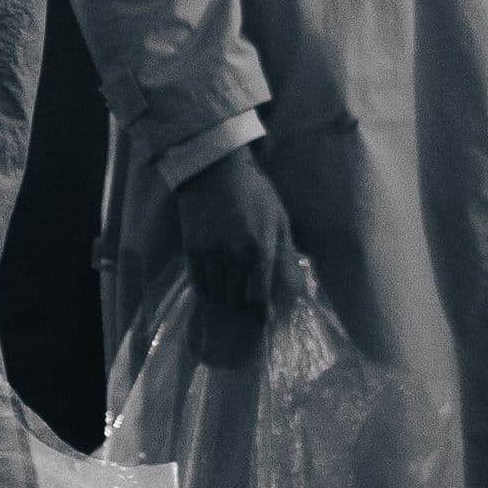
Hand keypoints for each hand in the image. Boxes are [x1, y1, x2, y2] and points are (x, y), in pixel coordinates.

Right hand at [175, 150, 298, 315]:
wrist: (215, 170)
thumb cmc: (254, 192)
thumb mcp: (279, 219)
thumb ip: (286, 253)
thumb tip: (296, 284)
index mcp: (260, 250)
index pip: (259, 297)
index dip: (261, 313)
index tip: (262, 317)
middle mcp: (234, 257)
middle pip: (236, 299)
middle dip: (242, 306)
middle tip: (246, 305)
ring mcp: (210, 254)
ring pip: (217, 293)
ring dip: (225, 298)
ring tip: (229, 295)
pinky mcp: (191, 249)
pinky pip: (198, 282)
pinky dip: (207, 289)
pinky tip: (213, 286)